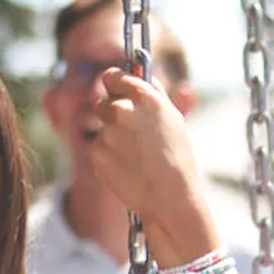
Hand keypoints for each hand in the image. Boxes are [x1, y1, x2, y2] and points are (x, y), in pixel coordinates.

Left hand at [86, 67, 206, 245]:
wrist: (170, 198)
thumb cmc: (177, 158)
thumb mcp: (173, 119)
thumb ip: (154, 94)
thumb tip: (142, 75)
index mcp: (144, 97)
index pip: (113, 76)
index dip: (114, 83)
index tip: (115, 87)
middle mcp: (122, 111)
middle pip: (103, 103)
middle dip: (111, 115)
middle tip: (129, 132)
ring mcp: (107, 133)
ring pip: (102, 130)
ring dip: (113, 138)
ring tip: (136, 156)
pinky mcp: (96, 154)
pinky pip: (98, 150)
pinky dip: (109, 158)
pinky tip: (128, 169)